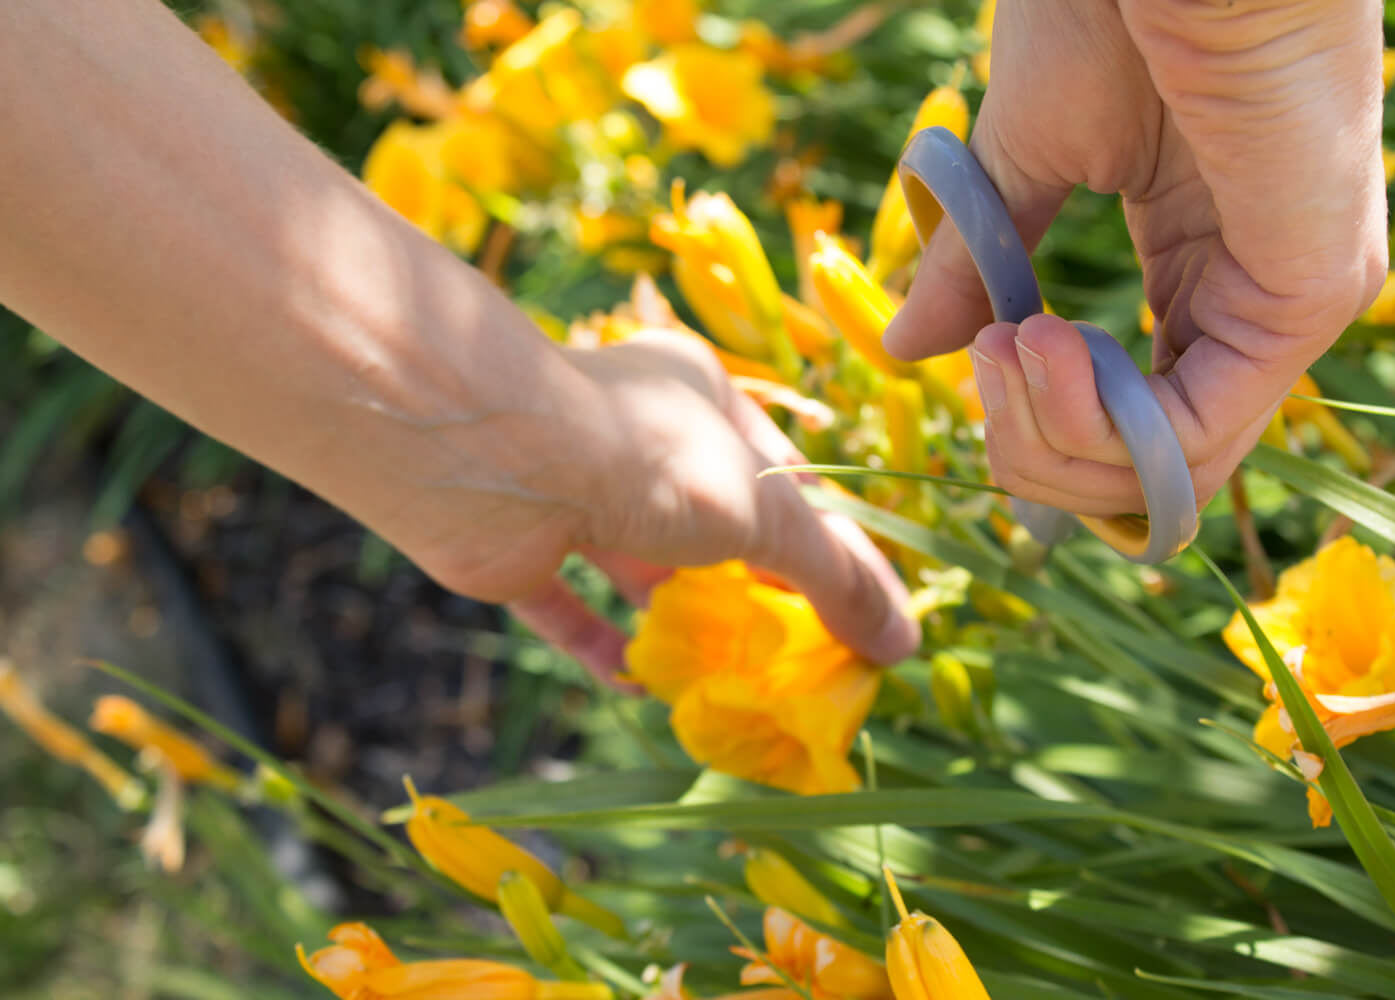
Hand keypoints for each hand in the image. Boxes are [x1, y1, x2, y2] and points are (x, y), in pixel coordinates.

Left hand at [392, 330, 919, 685]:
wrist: (488, 460)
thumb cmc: (647, 460)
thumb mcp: (766, 514)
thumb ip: (834, 575)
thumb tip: (902, 643)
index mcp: (703, 402)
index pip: (786, 482)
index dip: (829, 550)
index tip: (862, 620)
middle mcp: (638, 441)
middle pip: (714, 528)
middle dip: (753, 596)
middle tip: (797, 669)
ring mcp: (574, 493)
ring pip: (638, 569)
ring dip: (678, 626)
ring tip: (724, 687)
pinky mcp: (519, 548)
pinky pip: (567, 604)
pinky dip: (600, 644)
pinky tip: (633, 681)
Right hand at [885, 0, 1386, 515]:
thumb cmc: (1109, 5)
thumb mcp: (1022, 160)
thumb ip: (976, 268)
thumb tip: (907, 350)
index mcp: (1198, 267)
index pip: (1128, 419)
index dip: (1037, 424)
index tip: (980, 351)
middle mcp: (1249, 304)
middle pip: (1141, 470)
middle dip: (1035, 451)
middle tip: (983, 361)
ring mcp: (1286, 307)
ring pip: (1166, 473)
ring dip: (1054, 438)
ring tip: (1007, 342)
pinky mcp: (1309, 295)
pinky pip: (1195, 435)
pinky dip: (1097, 422)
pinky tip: (1040, 340)